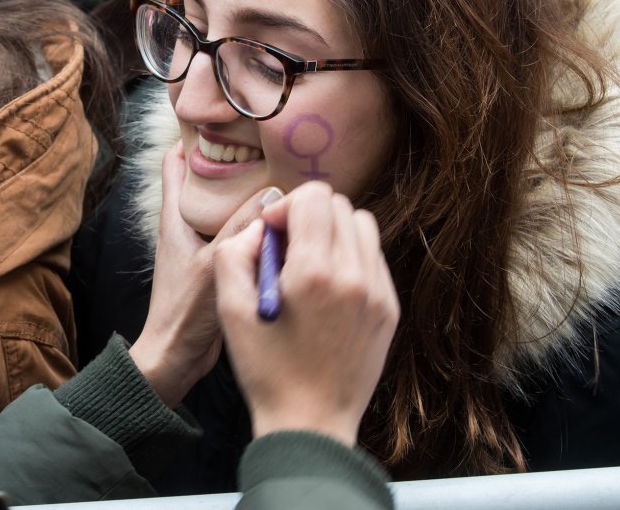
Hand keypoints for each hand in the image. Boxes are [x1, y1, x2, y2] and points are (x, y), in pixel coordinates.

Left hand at [129, 141, 275, 407]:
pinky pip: (237, 236)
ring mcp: (201, 248)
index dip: (192, 139)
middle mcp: (186, 227)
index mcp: (175, 219)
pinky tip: (281, 228)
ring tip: (283, 181)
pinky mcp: (216, 268)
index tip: (220, 123)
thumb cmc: (185, 313)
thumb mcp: (216, 265)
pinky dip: (254, 227)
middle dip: (232, 165)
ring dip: (247, 198)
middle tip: (266, 149)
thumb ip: (242, 229)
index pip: (175, 163)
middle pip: (206, 183)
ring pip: (224, 209)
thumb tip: (275, 192)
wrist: (174, 358)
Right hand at [214, 181, 398, 445]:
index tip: (272, 234)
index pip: (315, 196)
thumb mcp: (230, 310)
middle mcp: (354, 276)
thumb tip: (260, 228)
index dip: (286, 207)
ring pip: (363, 227)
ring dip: (333, 233)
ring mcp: (378, 293)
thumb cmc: (265, 370)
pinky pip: (374, 259)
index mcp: (314, 272)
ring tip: (309, 266)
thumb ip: (235, 253)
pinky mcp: (389, 309)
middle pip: (340, 206)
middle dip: (308, 217)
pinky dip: (351, 258)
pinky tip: (328, 290)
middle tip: (286, 251)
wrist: (310, 423)